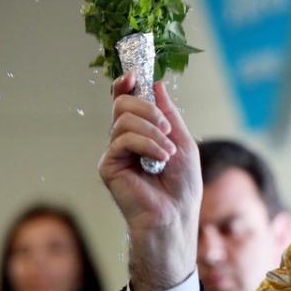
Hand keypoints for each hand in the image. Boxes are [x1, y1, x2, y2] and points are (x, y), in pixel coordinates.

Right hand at [99, 72, 201, 290]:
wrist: (175, 216)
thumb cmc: (182, 186)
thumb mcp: (183, 143)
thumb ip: (168, 114)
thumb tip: (156, 85)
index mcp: (141, 133)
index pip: (125, 102)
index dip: (125, 85)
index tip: (133, 75)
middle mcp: (124, 141)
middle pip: (122, 104)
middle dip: (147, 108)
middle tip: (167, 128)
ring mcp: (115, 153)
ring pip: (124, 119)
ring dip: (153, 131)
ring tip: (168, 152)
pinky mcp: (108, 166)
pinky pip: (123, 140)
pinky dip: (147, 144)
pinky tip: (161, 159)